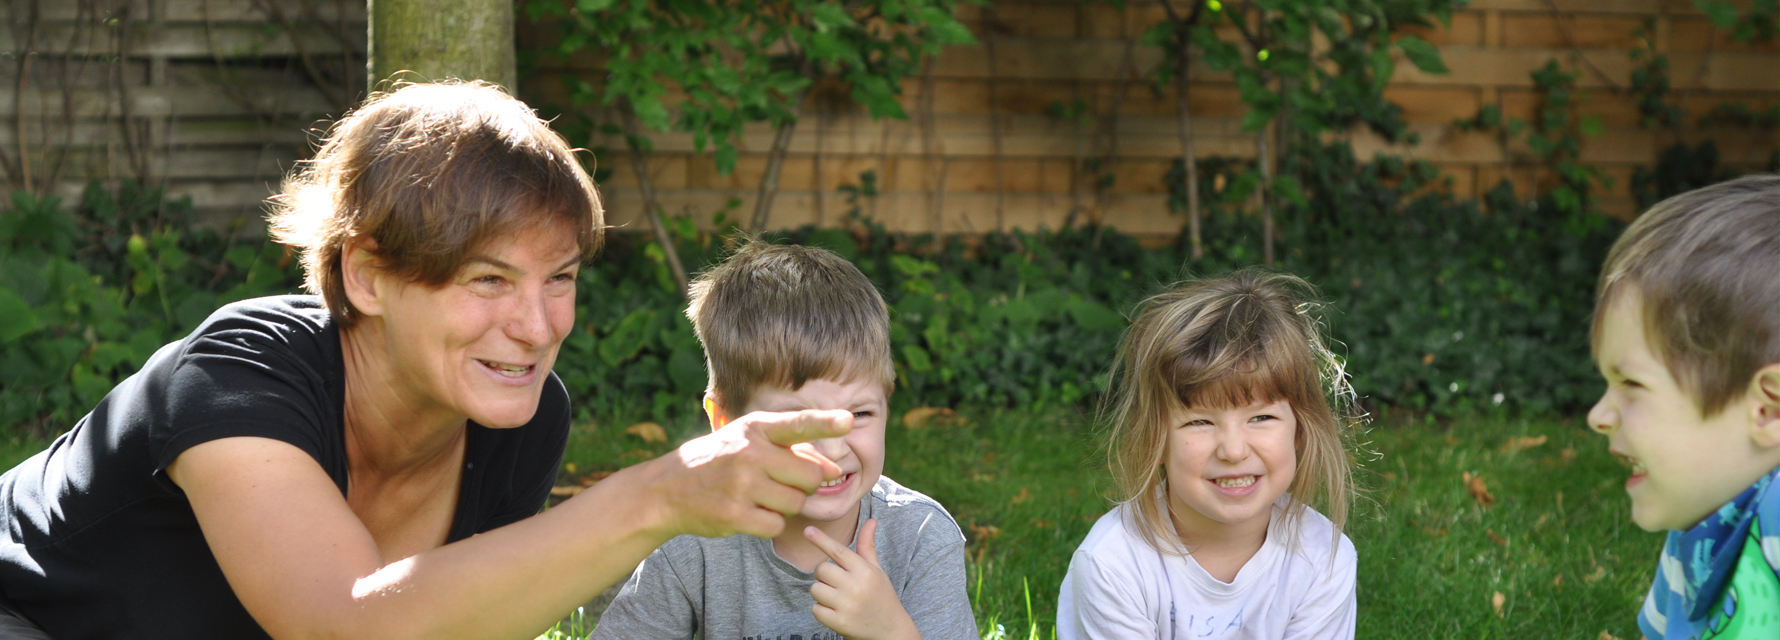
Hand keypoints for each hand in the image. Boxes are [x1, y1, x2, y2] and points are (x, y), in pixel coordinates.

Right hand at [638, 409, 850, 540]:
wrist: (668, 490)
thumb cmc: (720, 461)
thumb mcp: (748, 440)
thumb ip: (791, 448)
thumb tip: (832, 469)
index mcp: (754, 428)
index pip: (797, 423)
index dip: (825, 422)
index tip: (848, 421)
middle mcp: (749, 453)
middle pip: (810, 475)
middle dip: (806, 483)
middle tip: (783, 482)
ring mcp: (741, 485)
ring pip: (796, 502)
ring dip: (788, 505)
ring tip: (763, 496)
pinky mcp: (735, 515)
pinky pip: (776, 525)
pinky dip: (770, 523)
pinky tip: (751, 513)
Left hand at [807, 519, 920, 639]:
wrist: (890, 631)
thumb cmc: (881, 596)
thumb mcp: (877, 570)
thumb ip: (867, 546)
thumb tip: (871, 520)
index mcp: (865, 571)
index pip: (838, 551)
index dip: (821, 540)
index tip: (807, 530)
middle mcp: (856, 586)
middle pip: (821, 570)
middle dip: (824, 575)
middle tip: (838, 583)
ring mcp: (847, 606)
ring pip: (815, 589)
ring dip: (822, 593)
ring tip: (838, 599)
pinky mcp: (839, 623)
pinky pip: (816, 609)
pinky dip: (822, 610)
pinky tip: (837, 612)